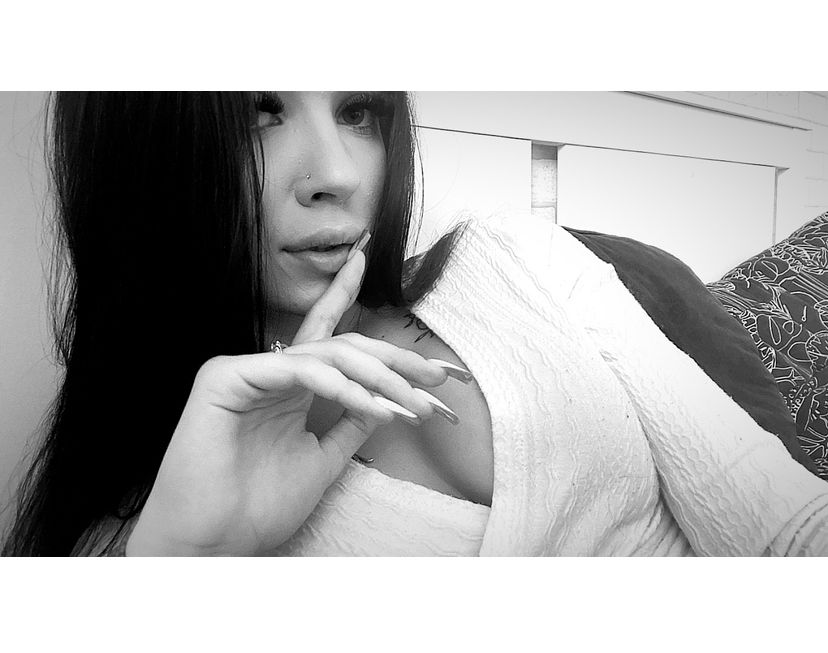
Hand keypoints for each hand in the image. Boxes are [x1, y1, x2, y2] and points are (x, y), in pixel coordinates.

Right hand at [126, 248, 449, 555]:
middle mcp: (267, 371)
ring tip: (414, 404)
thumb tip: (387, 399)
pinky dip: (343, 388)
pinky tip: (375, 407)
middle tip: (435, 376)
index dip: (344, 292)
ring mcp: (244, 370)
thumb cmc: (257, 507)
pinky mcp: (226, 377)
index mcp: (286, 387)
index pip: (324, 333)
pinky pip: (300, 372)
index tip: (367, 257)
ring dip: (379, 378)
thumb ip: (348, 425)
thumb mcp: (321, 459)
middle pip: (340, 344)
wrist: (212, 544)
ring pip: (326, 354)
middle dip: (393, 358)